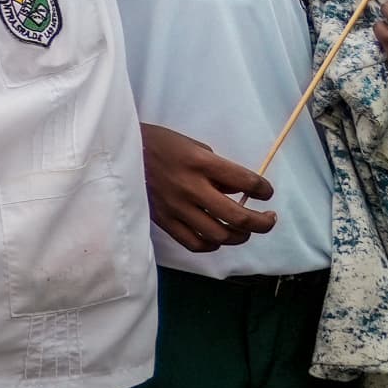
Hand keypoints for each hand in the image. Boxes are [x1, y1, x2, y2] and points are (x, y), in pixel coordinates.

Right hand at [141, 122, 274, 252]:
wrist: (119, 151)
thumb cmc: (160, 143)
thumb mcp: (193, 145)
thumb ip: (217, 170)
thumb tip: (236, 192)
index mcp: (200, 163)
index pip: (245, 182)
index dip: (264, 190)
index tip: (265, 192)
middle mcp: (190, 187)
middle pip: (238, 217)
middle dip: (262, 222)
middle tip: (268, 219)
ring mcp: (176, 207)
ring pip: (219, 235)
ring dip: (239, 236)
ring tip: (243, 229)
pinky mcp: (163, 220)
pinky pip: (194, 243)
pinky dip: (212, 244)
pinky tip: (217, 236)